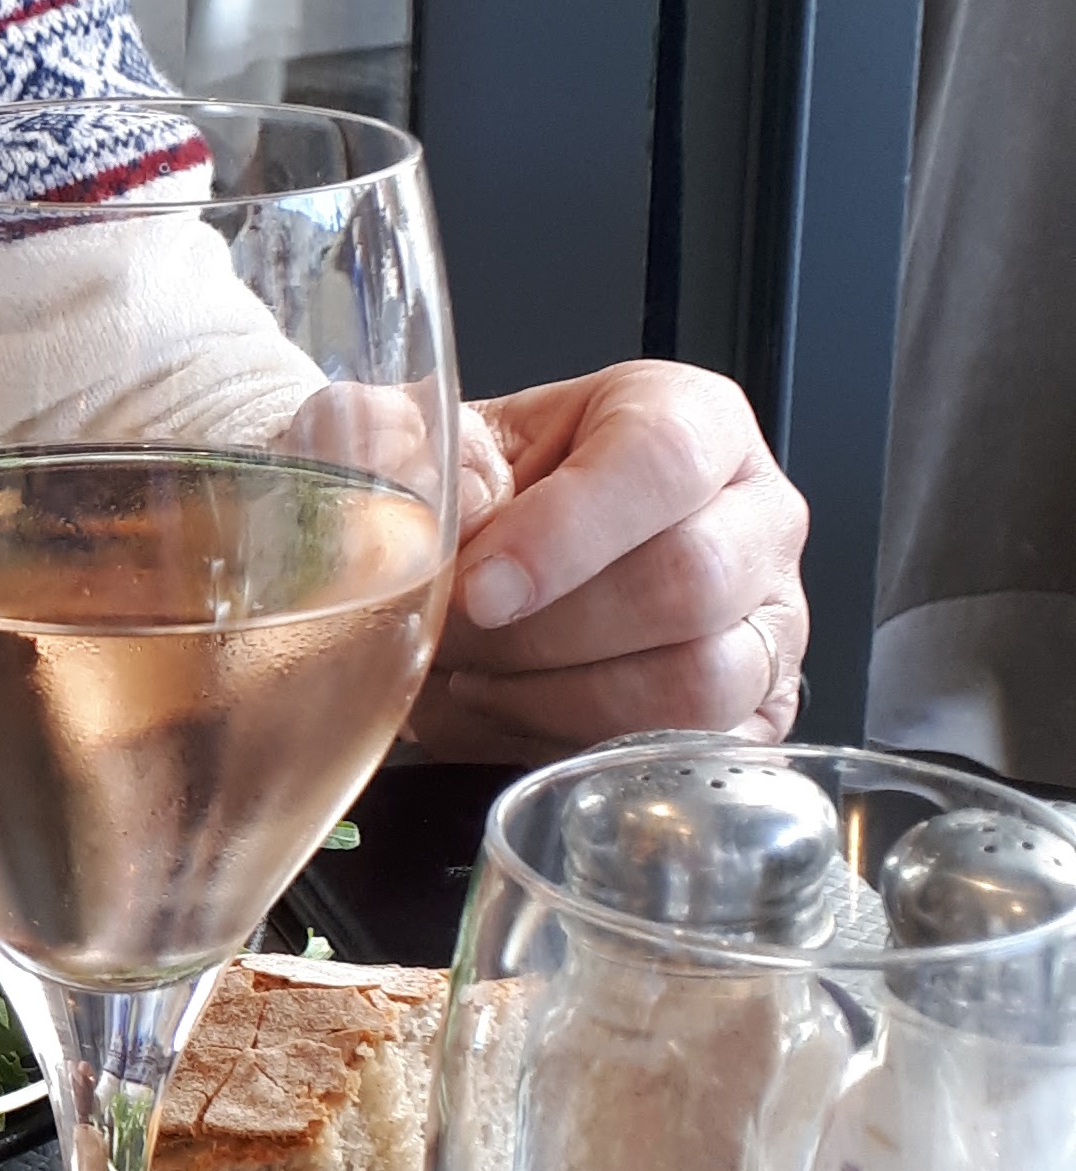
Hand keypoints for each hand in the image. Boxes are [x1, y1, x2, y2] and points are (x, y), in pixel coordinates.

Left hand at [414, 363, 808, 757]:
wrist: (501, 560)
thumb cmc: (491, 493)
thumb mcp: (433, 443)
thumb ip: (400, 445)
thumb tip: (409, 504)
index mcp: (690, 418)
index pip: (661, 459)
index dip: (566, 532)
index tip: (479, 588)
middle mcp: (755, 515)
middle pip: (688, 581)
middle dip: (543, 631)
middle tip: (454, 640)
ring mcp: (769, 620)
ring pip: (694, 683)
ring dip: (556, 698)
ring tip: (475, 679)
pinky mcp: (755, 710)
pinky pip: (687, 751)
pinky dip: (578, 746)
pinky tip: (513, 716)